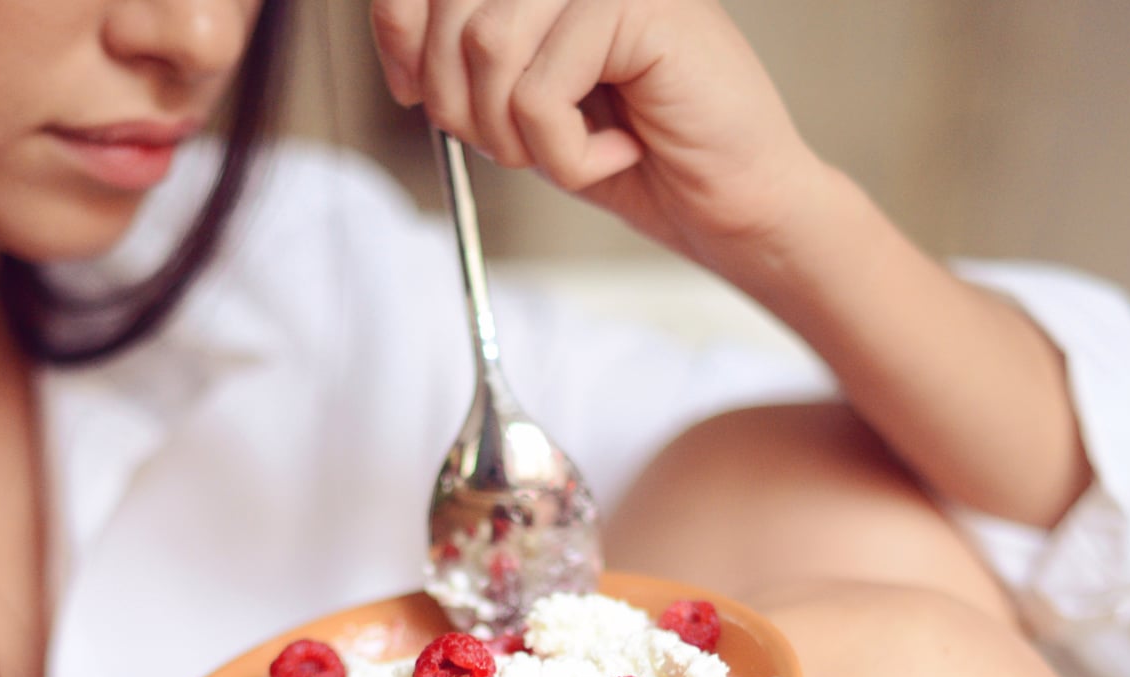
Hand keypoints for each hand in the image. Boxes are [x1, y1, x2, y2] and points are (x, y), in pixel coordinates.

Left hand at [369, 0, 827, 270]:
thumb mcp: (519, 109)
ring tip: (573, 151)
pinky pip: (539, 89)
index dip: (400, 28)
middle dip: (461, 104)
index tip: (409, 91)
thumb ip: (462, 66)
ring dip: (515, 133)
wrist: (731, 205)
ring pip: (488, 45)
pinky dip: (565, 154)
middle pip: (451, 10)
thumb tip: (398, 47)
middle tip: (520, 146)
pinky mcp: (639, 7)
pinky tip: (617, 151)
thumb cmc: (634, 157)